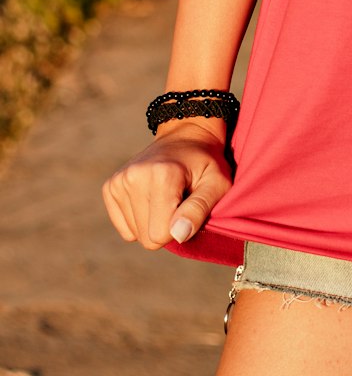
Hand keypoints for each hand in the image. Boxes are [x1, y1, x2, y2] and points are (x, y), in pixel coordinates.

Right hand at [102, 120, 232, 250]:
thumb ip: (199, 209)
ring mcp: (119, 181)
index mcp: (162, 175)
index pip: (159, 235)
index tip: (188, 206)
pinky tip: (151, 198)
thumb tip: (178, 235)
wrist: (186, 136)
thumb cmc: (206, 164)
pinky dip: (138, 220)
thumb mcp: (217, 184)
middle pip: (146, 238)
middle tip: (178, 200)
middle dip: (165, 227)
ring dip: (152, 222)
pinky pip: (124, 228)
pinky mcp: (110, 187)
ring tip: (166, 196)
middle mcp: (134, 176)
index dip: (178, 229)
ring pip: (134, 234)